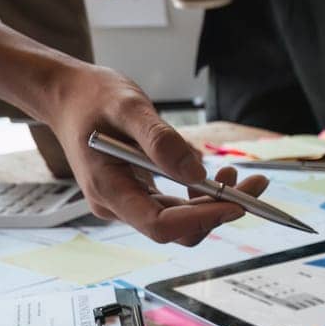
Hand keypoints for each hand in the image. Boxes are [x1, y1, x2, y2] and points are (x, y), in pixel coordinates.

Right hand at [0, 22, 267, 245]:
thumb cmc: (92, 97)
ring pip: (179, 222)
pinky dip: (201, 196)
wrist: (68, 95)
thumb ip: (159, 140)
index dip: (202, 219)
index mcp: (108, 189)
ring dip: (214, 205)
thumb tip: (196, 172)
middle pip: (176, 230)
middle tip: (256, 184)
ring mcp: (127, 203)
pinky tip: (216, 175)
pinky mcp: (138, 195)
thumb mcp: (127, 105)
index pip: (160, 225)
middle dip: (219, 212)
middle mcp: (116, 205)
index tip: (237, 202)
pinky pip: (174, 208)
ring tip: (237, 175)